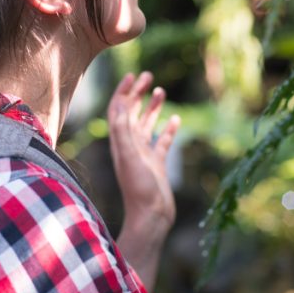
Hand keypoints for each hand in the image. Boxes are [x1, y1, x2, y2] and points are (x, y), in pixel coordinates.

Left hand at [108, 72, 180, 290]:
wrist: (151, 217)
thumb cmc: (138, 189)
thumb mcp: (129, 156)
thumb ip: (123, 131)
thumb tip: (121, 105)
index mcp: (120, 142)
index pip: (117, 110)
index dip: (122, 91)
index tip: (132, 75)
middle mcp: (129, 146)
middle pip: (131, 113)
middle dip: (137, 93)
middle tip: (148, 75)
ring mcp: (144, 155)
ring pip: (147, 124)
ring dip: (152, 107)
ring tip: (161, 90)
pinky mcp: (157, 164)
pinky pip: (162, 142)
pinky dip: (167, 129)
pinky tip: (176, 119)